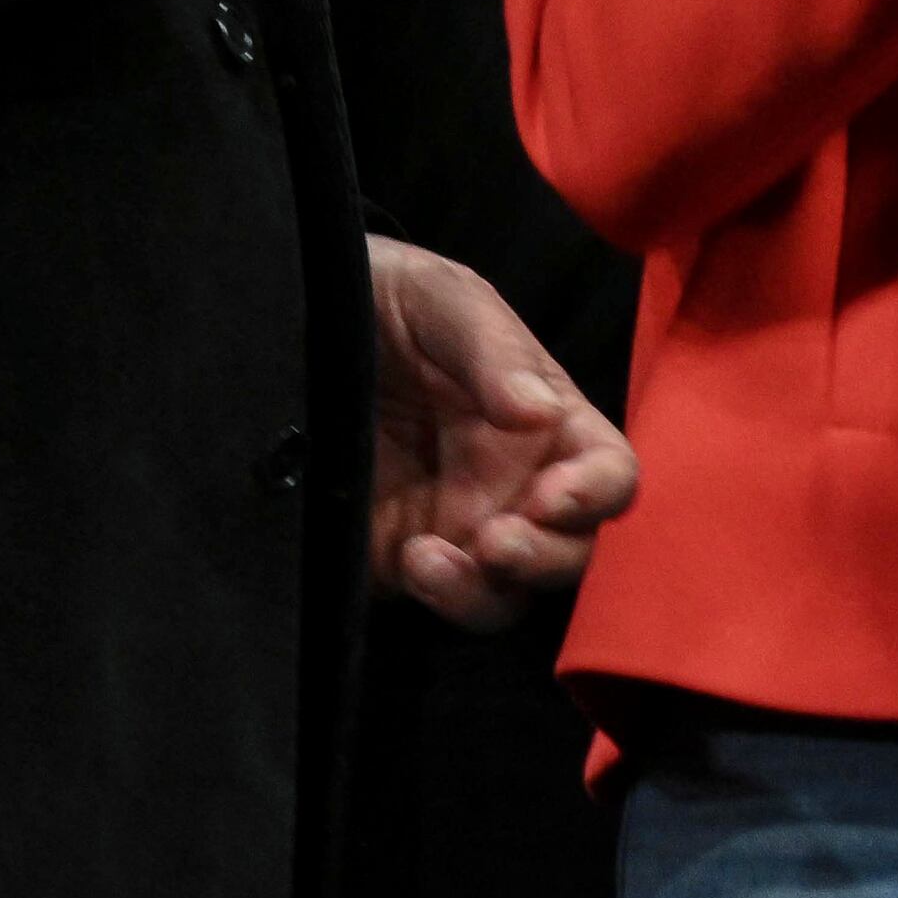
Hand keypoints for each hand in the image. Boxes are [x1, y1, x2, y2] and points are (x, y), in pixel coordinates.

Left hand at [368, 235, 634, 626]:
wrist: (291, 323)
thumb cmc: (385, 296)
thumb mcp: (438, 298)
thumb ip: (491, 349)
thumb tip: (539, 413)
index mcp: (545, 420)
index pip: (606, 471)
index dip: (598, 492)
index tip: (554, 496)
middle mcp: (515, 483)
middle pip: (572, 548)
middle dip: (548, 556)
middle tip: (497, 540)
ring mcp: (460, 526)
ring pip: (513, 593)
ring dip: (491, 590)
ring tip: (433, 557)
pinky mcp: (401, 558)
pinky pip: (445, 600)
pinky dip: (443, 596)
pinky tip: (411, 558)